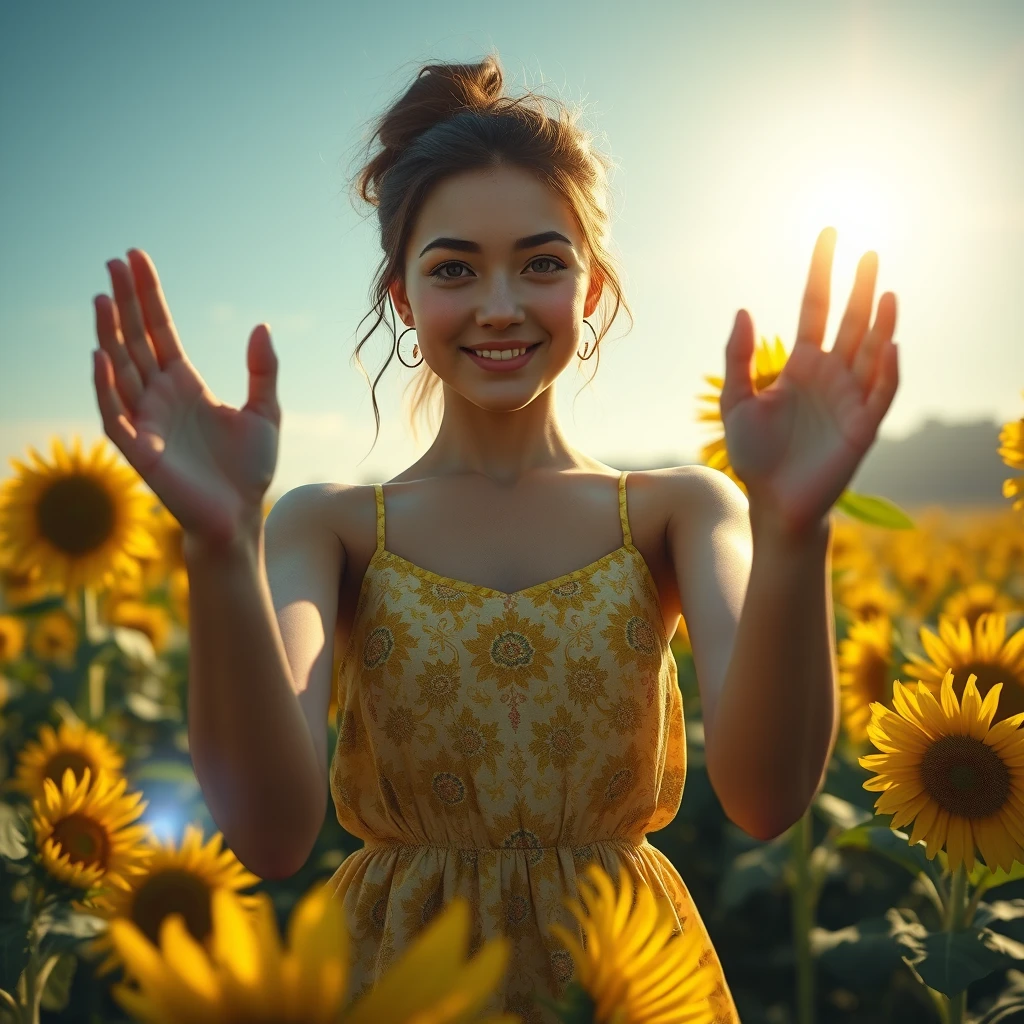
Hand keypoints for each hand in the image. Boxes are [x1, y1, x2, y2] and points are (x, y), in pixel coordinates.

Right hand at [92, 249, 279, 547]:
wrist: (241, 516)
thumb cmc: (249, 469)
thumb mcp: (265, 412)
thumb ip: (262, 370)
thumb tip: (261, 325)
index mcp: (185, 383)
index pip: (160, 330)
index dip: (149, 296)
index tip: (137, 258)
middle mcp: (159, 396)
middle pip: (136, 339)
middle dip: (125, 301)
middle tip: (114, 261)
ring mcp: (145, 420)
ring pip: (120, 368)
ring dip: (109, 334)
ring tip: (101, 297)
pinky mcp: (138, 449)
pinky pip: (114, 413)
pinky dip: (105, 386)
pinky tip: (101, 355)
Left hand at [719, 227, 898, 539]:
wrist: (772, 500)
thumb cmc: (754, 453)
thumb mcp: (736, 401)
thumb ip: (738, 358)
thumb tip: (743, 309)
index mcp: (801, 365)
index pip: (815, 308)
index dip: (821, 273)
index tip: (828, 236)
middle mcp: (830, 374)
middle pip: (849, 322)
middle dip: (859, 289)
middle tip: (868, 252)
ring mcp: (849, 397)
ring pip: (871, 350)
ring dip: (880, 322)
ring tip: (885, 289)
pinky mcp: (863, 425)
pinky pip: (881, 392)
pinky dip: (887, 370)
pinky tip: (889, 344)